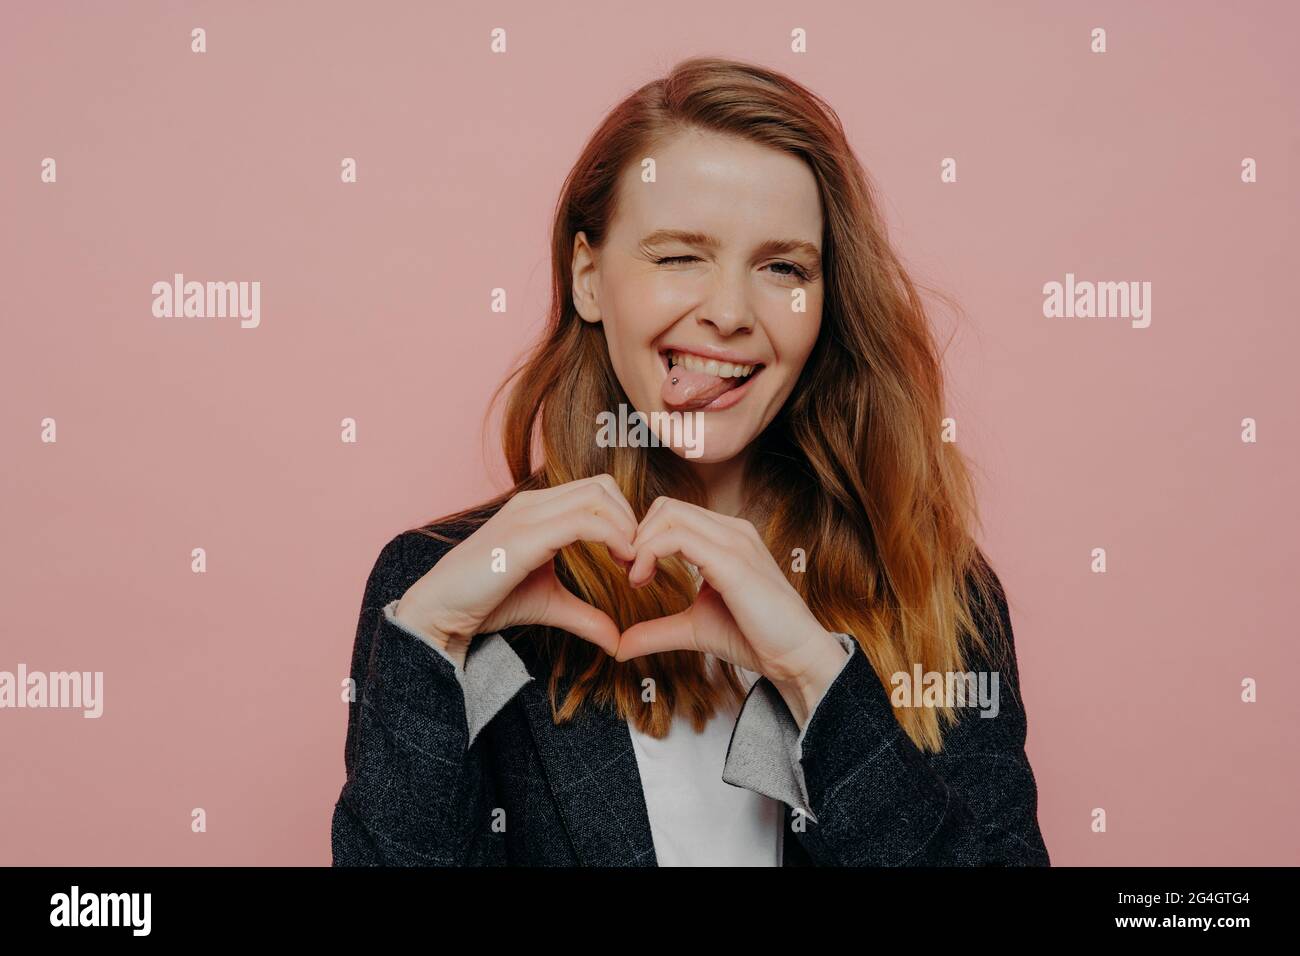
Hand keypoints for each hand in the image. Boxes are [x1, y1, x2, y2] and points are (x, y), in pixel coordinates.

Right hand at [393, 475, 636, 668]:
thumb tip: (616, 640)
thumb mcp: (549, 605)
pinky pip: (583, 523)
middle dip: (631, 519)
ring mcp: (528, 515)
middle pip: (603, 486)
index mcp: (538, 509)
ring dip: (627, 528)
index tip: (634, 559)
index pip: (596, 490)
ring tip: (632, 565)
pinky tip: (622, 564)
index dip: (624, 518)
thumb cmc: (488, 601)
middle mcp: (533, 503)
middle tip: (638, 560)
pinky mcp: (525, 537)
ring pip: (597, 497)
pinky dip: (613, 538)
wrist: (442, 610)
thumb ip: (585, 615)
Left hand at [615, 497, 850, 726]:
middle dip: (636, 535)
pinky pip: (678, 538)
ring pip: (669, 514)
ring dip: (640, 543)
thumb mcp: (693, 629)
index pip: (672, 514)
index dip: (643, 537)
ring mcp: (734, 541)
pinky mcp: (733, 561)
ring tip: (635, 578)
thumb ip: (657, 630)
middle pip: (666, 506)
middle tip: (628, 573)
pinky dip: (650, 553)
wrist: (795, 657)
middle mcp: (731, 530)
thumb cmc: (753, 638)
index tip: (632, 573)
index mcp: (726, 537)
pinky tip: (643, 580)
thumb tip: (619, 646)